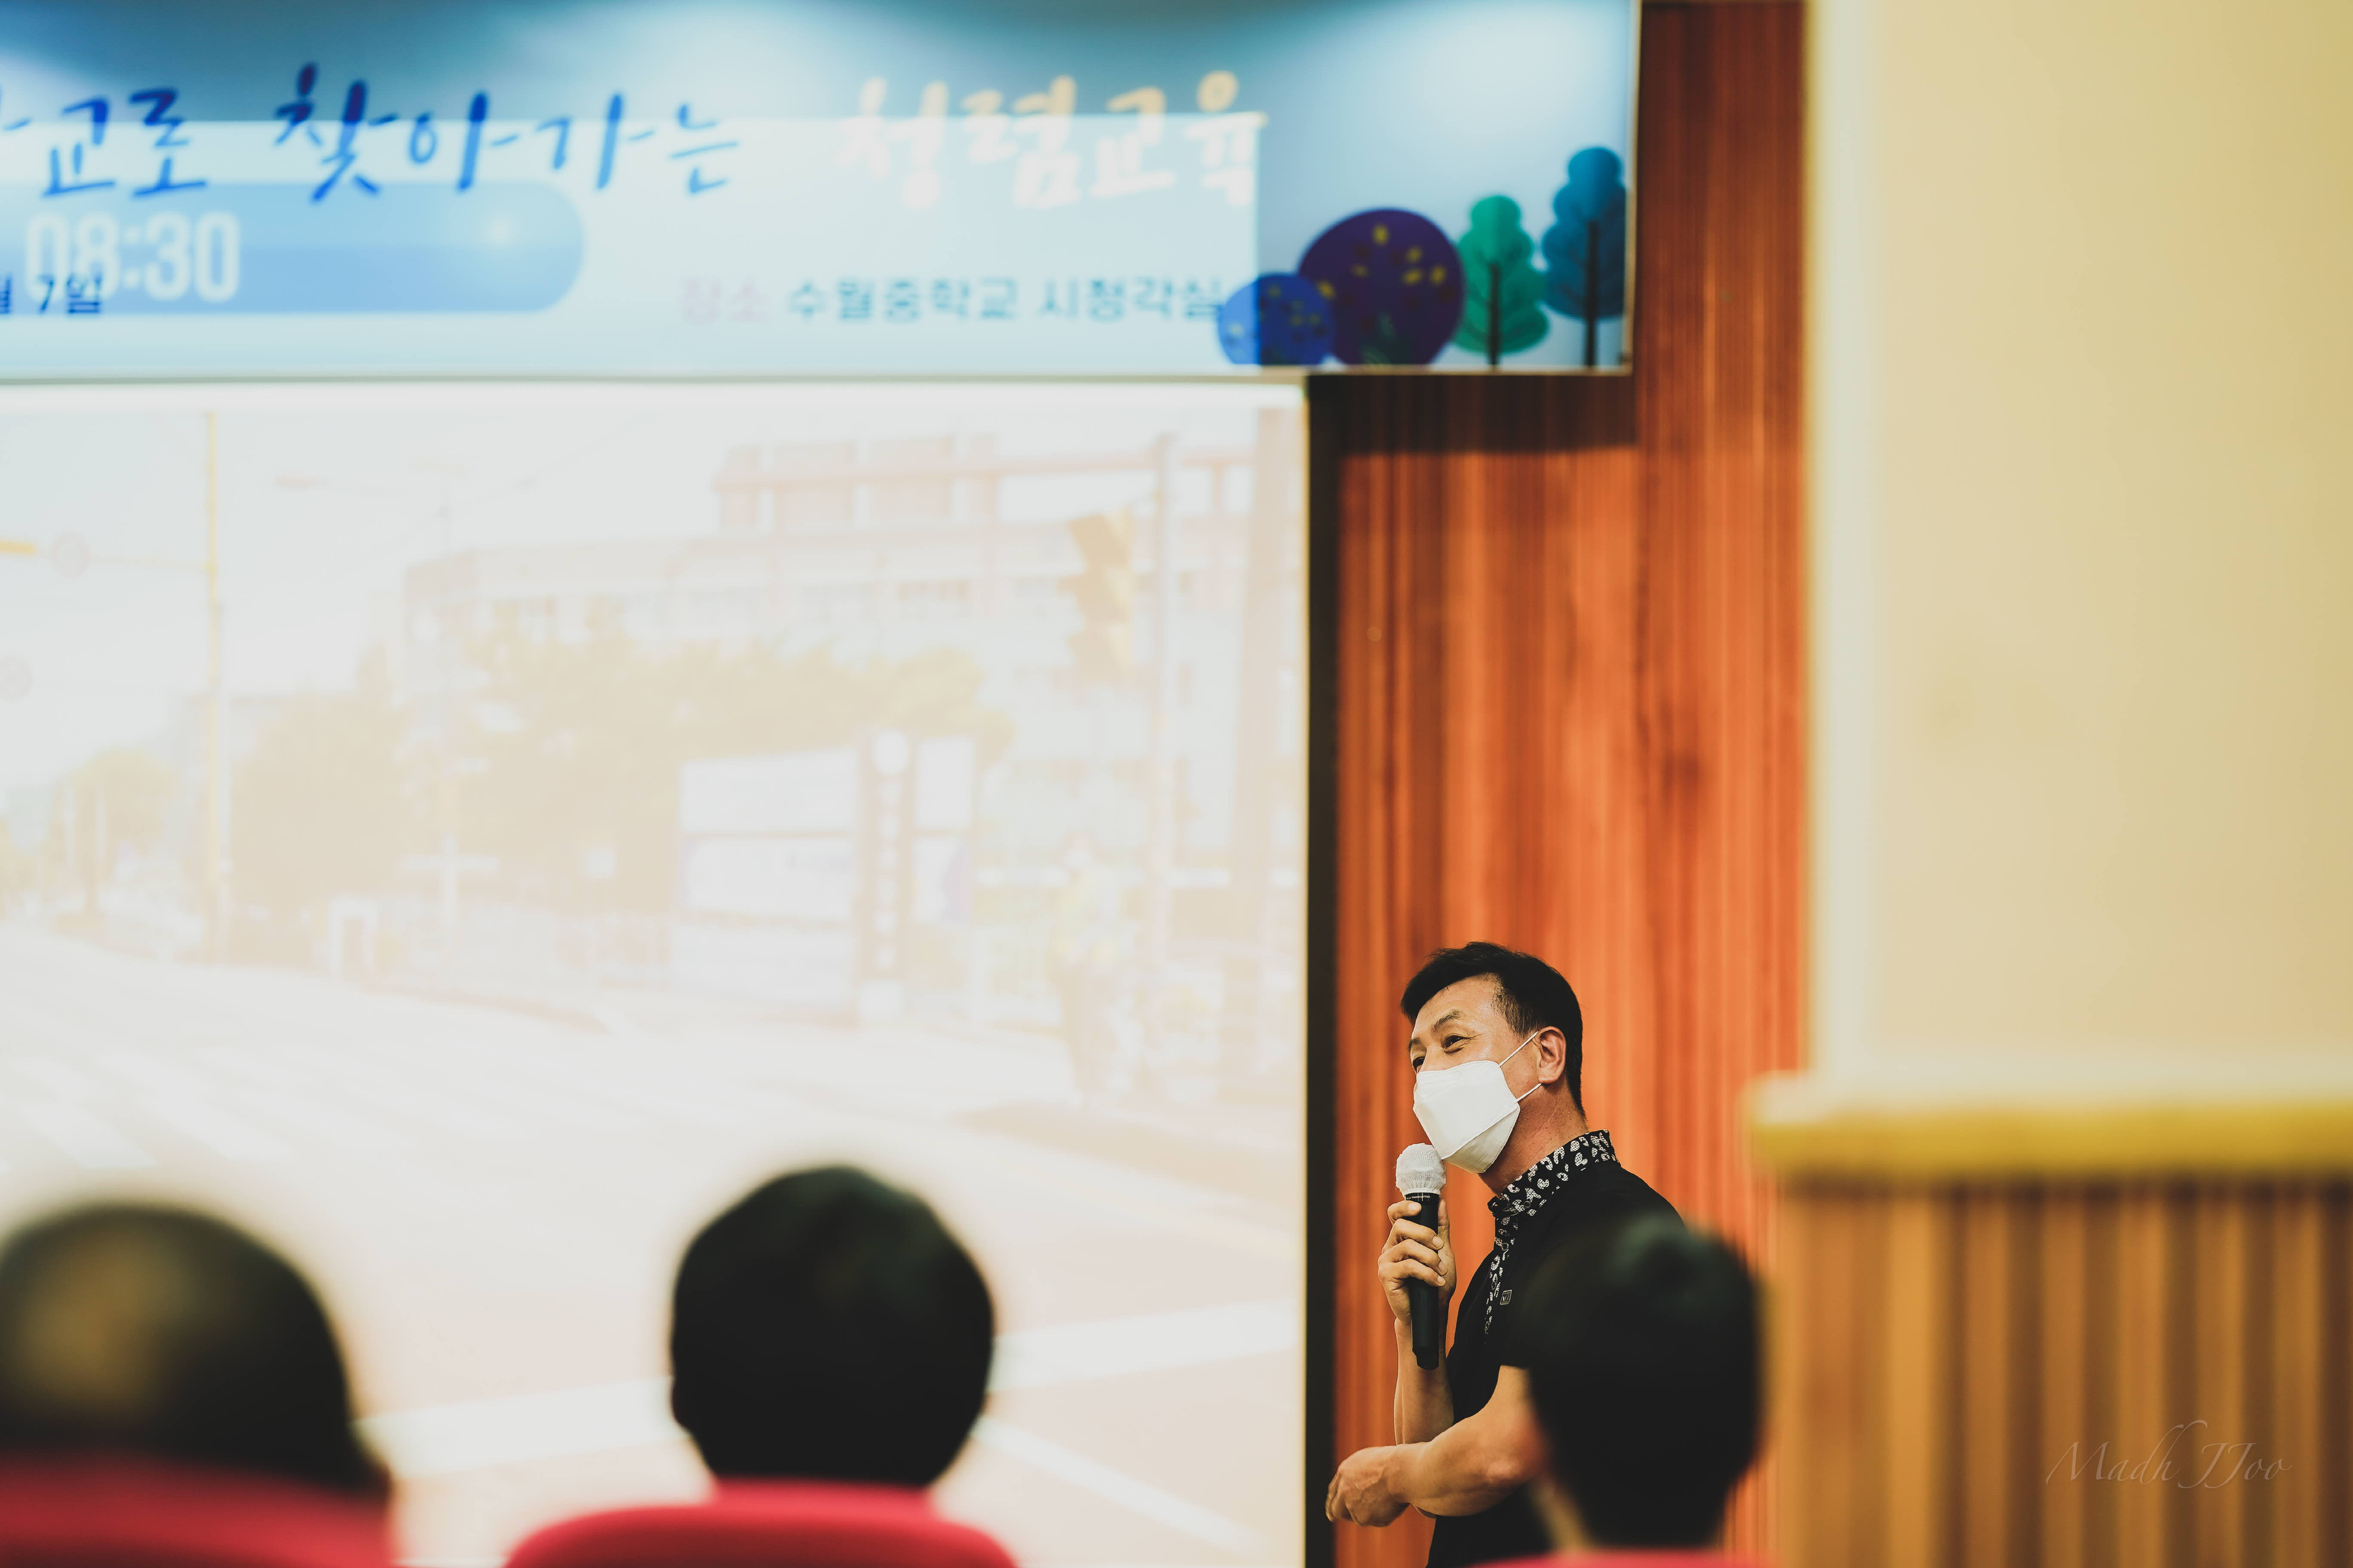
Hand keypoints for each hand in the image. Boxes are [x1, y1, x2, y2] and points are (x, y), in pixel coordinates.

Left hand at [1325, 1445, 1410, 1526]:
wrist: (1401, 1472)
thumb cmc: (1392, 1463)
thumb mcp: (1368, 1461)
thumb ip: (1356, 1475)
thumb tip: (1354, 1486)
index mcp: (1344, 1473)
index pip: (1333, 1492)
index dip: (1333, 1502)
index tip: (1333, 1510)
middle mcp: (1344, 1491)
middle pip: (1336, 1510)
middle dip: (1342, 1515)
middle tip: (1350, 1517)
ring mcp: (1352, 1506)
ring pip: (1359, 1518)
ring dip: (1370, 1513)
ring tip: (1387, 1499)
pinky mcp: (1363, 1518)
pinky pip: (1375, 1521)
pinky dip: (1383, 1517)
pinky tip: (1392, 1505)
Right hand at [1379, 1195, 1454, 1328]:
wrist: (1432, 1312)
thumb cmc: (1435, 1283)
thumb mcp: (1443, 1252)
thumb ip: (1440, 1227)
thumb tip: (1440, 1201)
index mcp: (1400, 1239)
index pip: (1394, 1214)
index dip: (1404, 1207)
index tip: (1419, 1208)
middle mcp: (1390, 1247)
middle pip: (1401, 1226)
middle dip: (1424, 1233)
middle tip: (1440, 1246)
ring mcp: (1385, 1261)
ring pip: (1407, 1246)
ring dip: (1430, 1257)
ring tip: (1441, 1270)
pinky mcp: (1386, 1276)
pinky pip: (1408, 1265)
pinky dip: (1426, 1272)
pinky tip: (1435, 1281)